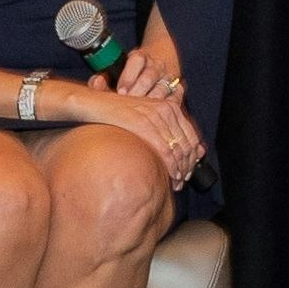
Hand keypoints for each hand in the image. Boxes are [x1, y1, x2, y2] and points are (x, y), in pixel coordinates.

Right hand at [90, 23, 203, 175]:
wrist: (95, 104)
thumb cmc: (117, 115)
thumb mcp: (145, 117)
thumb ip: (162, 130)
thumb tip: (178, 150)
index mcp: (170, 106)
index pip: (191, 136)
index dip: (193, 158)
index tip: (189, 171)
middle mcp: (167, 109)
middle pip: (187, 144)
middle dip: (187, 166)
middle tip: (182, 181)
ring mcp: (156, 116)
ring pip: (178, 150)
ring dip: (180, 170)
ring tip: (176, 183)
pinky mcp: (144, 124)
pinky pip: (164, 150)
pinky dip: (170, 167)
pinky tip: (168, 178)